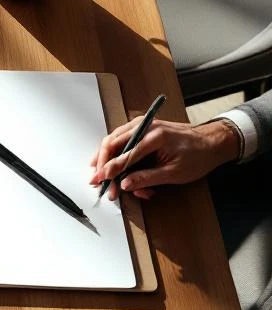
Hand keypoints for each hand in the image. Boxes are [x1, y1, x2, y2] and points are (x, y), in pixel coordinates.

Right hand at [88, 117, 238, 199]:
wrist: (211, 142)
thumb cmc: (198, 156)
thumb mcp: (175, 173)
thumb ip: (147, 178)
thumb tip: (126, 184)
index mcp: (155, 136)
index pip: (125, 154)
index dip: (111, 169)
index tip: (101, 180)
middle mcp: (145, 126)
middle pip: (112, 142)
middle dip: (103, 164)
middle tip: (97, 180)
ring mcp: (142, 125)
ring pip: (114, 140)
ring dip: (107, 159)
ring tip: (102, 174)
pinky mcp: (142, 129)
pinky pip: (122, 140)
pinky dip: (115, 154)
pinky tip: (111, 164)